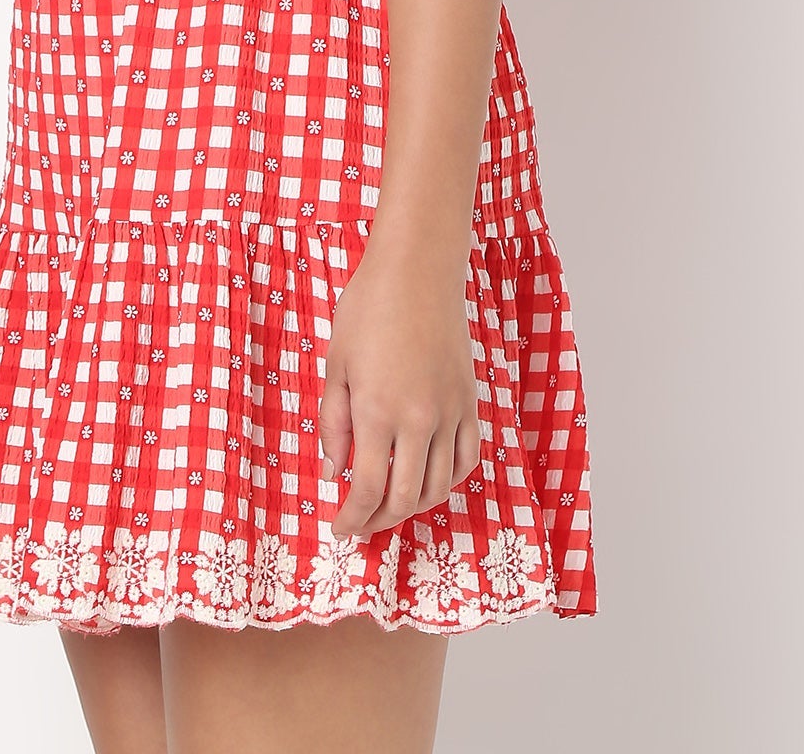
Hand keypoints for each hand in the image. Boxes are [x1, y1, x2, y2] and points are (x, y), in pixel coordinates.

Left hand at [318, 236, 481, 536]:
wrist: (417, 274)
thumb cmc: (367, 310)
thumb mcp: (335, 365)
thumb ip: (333, 423)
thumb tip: (334, 473)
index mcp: (377, 410)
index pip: (368, 488)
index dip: (352, 517)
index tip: (340, 529)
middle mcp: (419, 420)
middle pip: (407, 498)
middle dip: (380, 520)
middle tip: (362, 524)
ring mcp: (451, 414)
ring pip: (440, 486)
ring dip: (415, 506)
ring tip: (391, 506)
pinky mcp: (471, 404)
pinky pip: (466, 460)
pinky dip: (448, 480)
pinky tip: (428, 480)